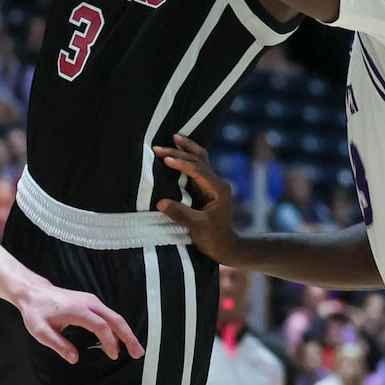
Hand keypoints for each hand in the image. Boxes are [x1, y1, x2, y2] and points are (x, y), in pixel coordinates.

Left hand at [14, 280, 144, 364]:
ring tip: (134, 349)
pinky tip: (120, 340)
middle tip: (138, 353)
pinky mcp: (91, 302)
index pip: (101, 326)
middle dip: (128, 336)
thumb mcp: (41, 331)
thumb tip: (75, 359)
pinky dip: (118, 327)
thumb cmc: (36, 312)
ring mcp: (91, 300)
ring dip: (126, 332)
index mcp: (78, 310)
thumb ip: (58, 345)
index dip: (110, 342)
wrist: (34, 292)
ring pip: (114, 316)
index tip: (113, 356)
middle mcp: (89, 302)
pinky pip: (109, 315)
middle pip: (115, 319)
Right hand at [153, 134, 244, 263]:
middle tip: (158, 148)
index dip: (181, 163)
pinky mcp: (206, 188)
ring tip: (173, 138)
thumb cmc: (214, 238)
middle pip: (198, 160)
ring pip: (200, 159)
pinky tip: (177, 153)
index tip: (165, 159)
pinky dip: (187, 158)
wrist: (226, 246)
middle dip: (179, 152)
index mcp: (218, 189)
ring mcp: (212, 184)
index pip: (198, 170)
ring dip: (186, 149)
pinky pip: (196, 167)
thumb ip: (180, 213)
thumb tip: (160, 202)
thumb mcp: (197, 227)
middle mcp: (217, 182)